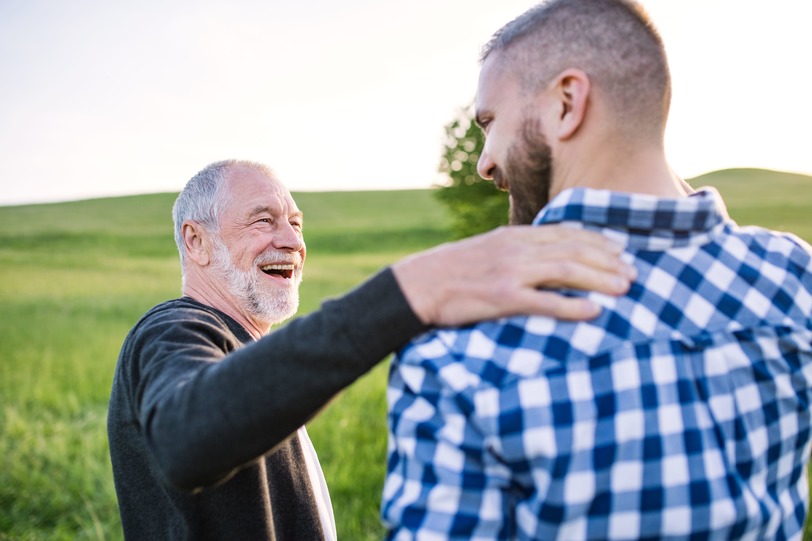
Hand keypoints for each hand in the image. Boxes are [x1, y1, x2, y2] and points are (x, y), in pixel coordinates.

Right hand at [392, 225, 635, 325]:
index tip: (622, 250)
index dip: (598, 241)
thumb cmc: (452, 272)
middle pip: (573, 249)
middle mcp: (516, 248)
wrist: (417, 285)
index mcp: (513, 236)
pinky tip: (594, 311)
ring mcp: (510, 272)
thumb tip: (543, 259)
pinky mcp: (501, 297)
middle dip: (608, 260)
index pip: (566, 233)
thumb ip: (516, 252)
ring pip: (566, 270)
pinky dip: (572, 306)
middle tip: (634, 273)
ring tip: (625, 288)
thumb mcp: (486, 250)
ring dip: (600, 279)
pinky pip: (544, 301)